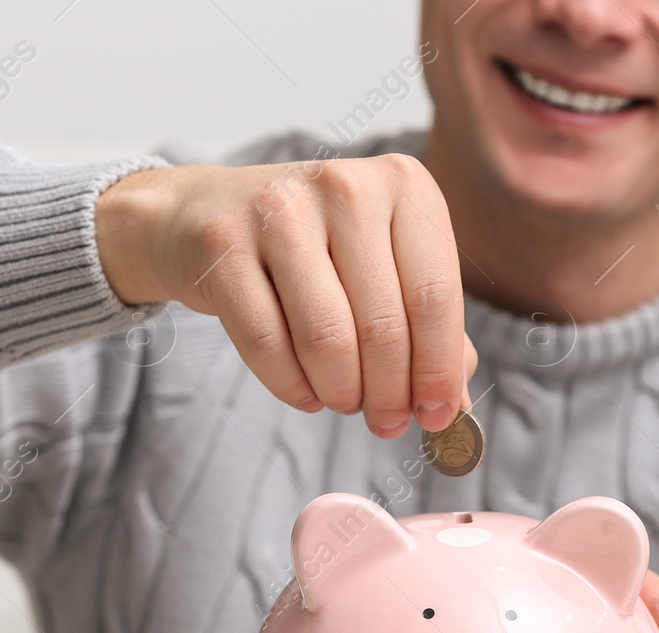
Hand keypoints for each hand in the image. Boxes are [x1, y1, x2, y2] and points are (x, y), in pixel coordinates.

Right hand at [94, 157, 476, 436]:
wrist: (205, 214)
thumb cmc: (314, 249)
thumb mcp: (384, 268)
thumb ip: (430, 329)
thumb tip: (453, 405)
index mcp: (404, 185)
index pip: (435, 297)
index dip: (438, 371)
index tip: (437, 415)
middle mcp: (345, 185)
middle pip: (384, 326)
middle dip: (389, 394)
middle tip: (385, 421)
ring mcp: (279, 209)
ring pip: (327, 339)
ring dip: (341, 392)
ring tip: (343, 401)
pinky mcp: (223, 243)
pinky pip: (267, 344)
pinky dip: (292, 386)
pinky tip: (305, 391)